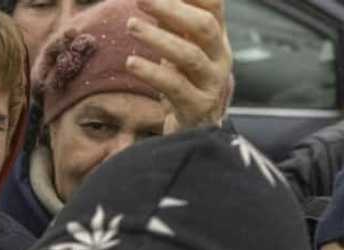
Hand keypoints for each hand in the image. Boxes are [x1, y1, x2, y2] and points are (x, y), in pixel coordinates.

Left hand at [125, 0, 232, 133]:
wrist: (193, 135)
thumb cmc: (183, 86)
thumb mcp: (177, 53)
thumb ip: (170, 26)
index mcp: (216, 41)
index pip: (213, 7)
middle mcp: (220, 59)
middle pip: (204, 26)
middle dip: (172, 9)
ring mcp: (212, 84)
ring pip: (190, 56)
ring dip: (158, 38)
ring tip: (130, 25)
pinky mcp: (197, 107)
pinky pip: (175, 87)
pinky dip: (152, 72)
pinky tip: (130, 63)